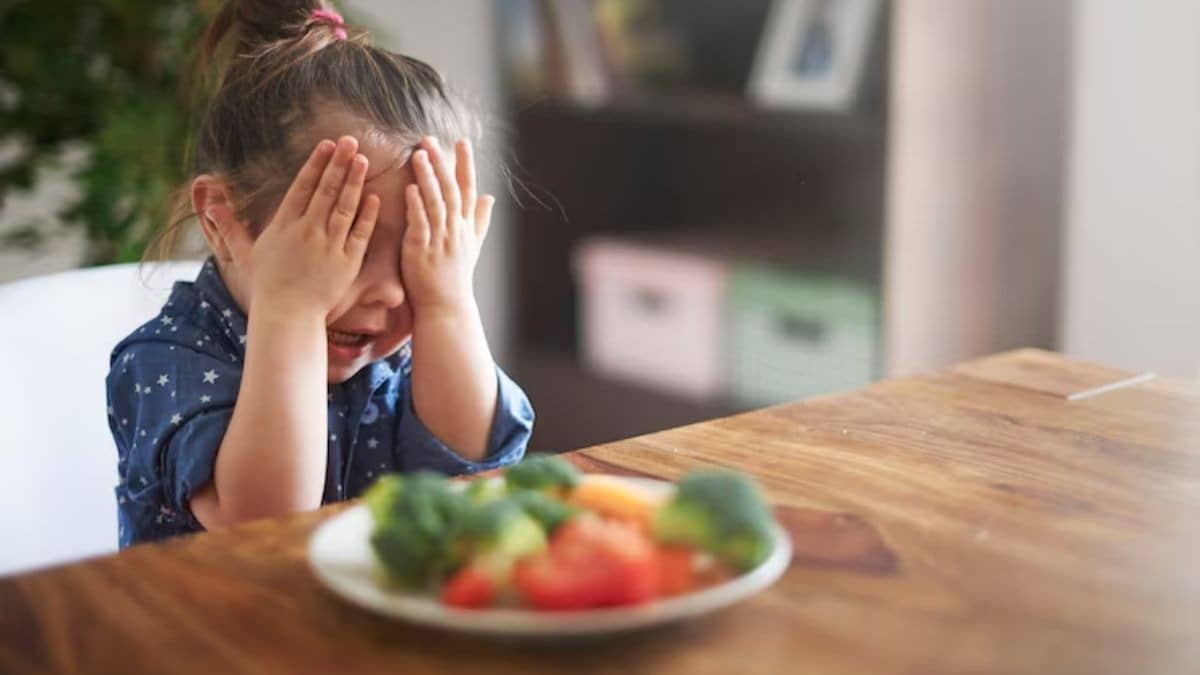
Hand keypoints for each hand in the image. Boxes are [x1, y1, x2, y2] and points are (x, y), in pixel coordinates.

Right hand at [208, 136, 380, 318]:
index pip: (302, 186)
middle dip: (338, 163)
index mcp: (284, 225)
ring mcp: (328, 245)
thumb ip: (232, 228)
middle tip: (351, 141)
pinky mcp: (347, 262)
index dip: (316, 163)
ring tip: (363, 160)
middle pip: (326, 190)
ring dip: (354, 182)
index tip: (327, 144)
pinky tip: (374, 197)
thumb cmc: (268, 285)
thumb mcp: (247, 253)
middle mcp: (307, 231)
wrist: (287, 315)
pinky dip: (367, 215)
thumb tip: (210, 206)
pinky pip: (359, 233)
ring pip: (344, 207)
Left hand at [402, 137, 494, 315]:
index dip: (465, 164)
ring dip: (427, 177)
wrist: (447, 307)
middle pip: (451, 190)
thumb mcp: (473, 246)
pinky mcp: (421, 251)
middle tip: (430, 139)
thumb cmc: (456, 277)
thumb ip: (480, 220)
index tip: (462, 141)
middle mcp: (455, 230)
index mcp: (465, 226)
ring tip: (419, 154)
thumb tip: (490, 197)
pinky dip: (416, 206)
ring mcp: (439, 240)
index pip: (468, 189)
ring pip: (435, 202)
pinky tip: (410, 188)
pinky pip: (420, 224)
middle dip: (442, 163)